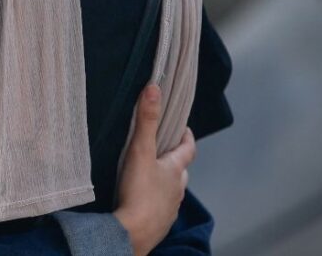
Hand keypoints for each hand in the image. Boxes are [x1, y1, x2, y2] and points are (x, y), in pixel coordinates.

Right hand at [112, 84, 196, 255]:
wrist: (132, 234)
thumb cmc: (139, 192)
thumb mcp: (140, 151)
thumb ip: (146, 120)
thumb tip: (154, 87)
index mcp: (176, 169)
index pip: (188, 148)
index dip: (186, 136)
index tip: (182, 127)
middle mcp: (177, 189)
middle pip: (181, 170)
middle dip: (174, 159)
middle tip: (161, 150)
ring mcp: (170, 208)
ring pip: (172, 190)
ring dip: (165, 181)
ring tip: (150, 175)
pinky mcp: (159, 223)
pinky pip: (161, 207)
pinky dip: (155, 200)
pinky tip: (142, 199)